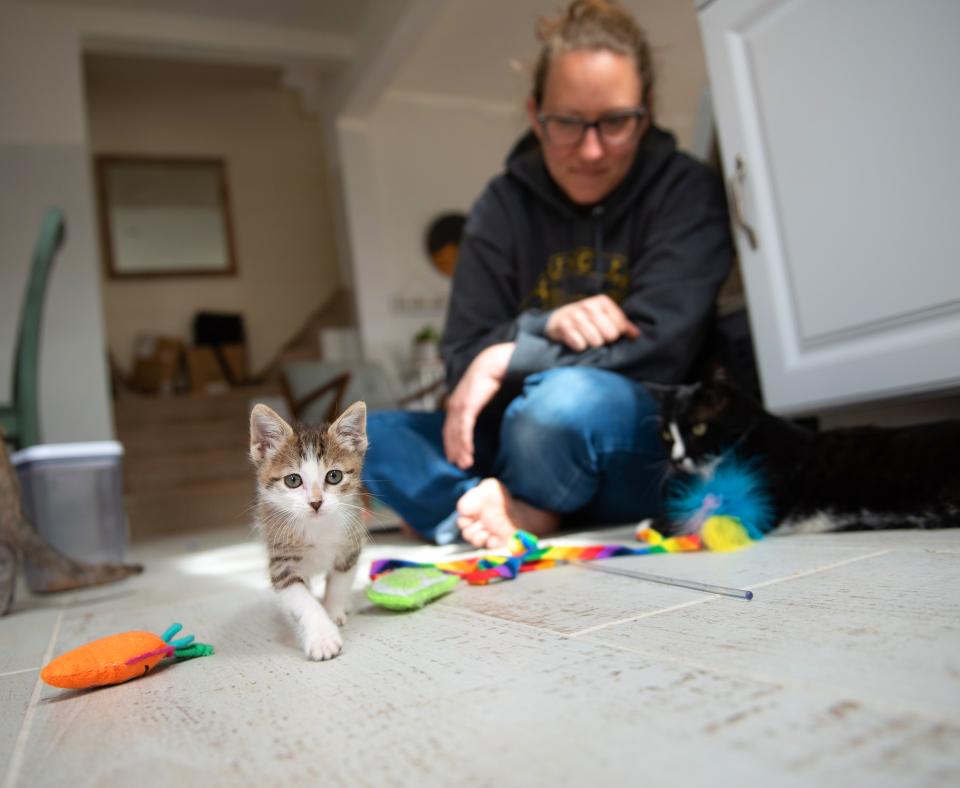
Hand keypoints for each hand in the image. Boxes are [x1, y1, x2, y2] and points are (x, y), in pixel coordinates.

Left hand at [443, 343, 513, 468]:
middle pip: (450, 434)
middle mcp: (454, 406)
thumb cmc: (490, 378)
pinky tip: (469, 452)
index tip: (454, 457)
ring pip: (456, 434)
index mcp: (456, 404)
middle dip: (454, 451)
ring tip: (465, 464)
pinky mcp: (467, 406)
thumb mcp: (480, 396)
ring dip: (460, 450)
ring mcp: (459, 406)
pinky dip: (465, 442)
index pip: (449, 428)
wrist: (492, 363)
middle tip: (459, 466)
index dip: (451, 443)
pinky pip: (464, 428)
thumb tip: (484, 417)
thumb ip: (479, 407)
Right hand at [545, 294, 639, 351]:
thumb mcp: (605, 318)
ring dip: (592, 344)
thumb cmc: (588, 320)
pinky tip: (576, 340)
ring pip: (596, 341)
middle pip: (610, 335)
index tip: (609, 333)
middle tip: (598, 337)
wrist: (559, 319)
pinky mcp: (564, 326)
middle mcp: (589, 305)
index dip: (617, 334)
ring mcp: (575, 315)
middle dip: (605, 340)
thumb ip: (622, 326)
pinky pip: (580, 345)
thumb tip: (636, 335)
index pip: (621, 326)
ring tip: (587, 339)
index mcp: (603, 301)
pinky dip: (579, 347)